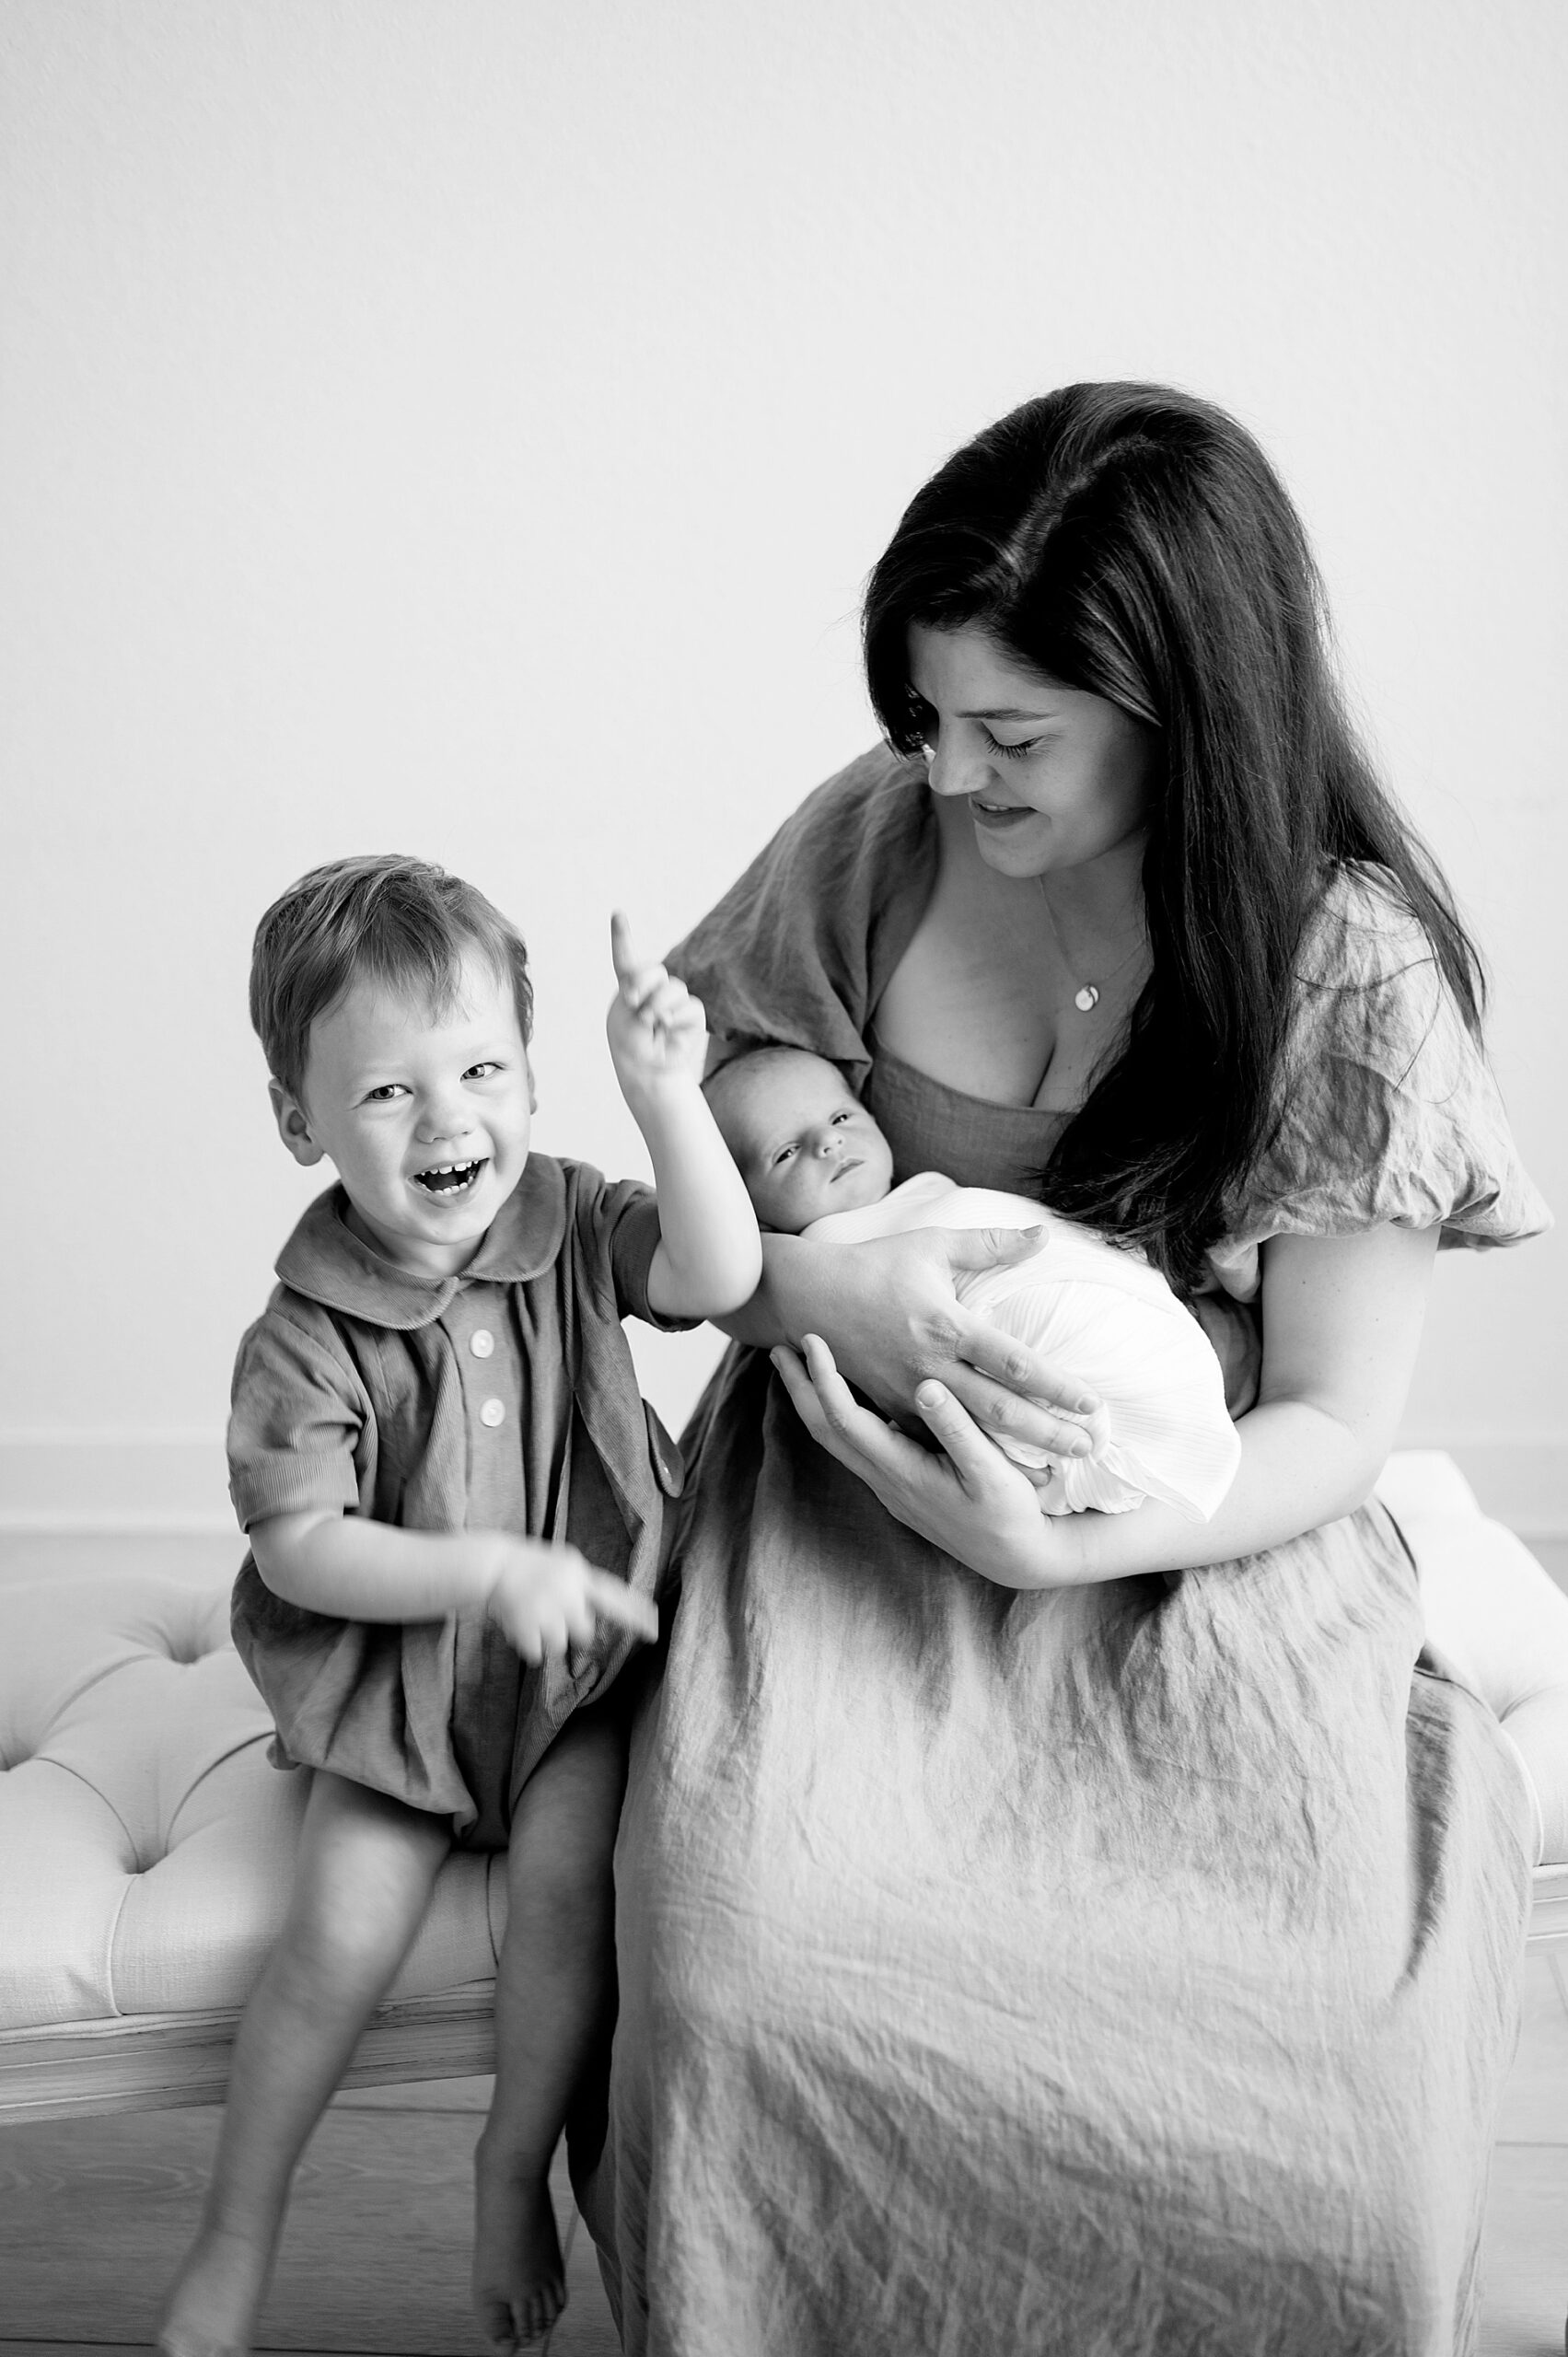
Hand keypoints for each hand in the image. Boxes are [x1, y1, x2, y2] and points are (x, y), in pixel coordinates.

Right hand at [480, 1535, 658, 1663]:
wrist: (493, 1565)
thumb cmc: (531, 1563)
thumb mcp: (565, 1562)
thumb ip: (584, 1584)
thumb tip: (602, 1611)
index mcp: (579, 1575)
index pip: (615, 1597)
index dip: (636, 1615)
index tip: (655, 1631)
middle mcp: (567, 1593)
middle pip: (585, 1633)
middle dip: (571, 1630)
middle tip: (554, 1615)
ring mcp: (546, 1611)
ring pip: (559, 1646)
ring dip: (547, 1638)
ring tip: (533, 1617)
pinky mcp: (526, 1627)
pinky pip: (537, 1654)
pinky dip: (529, 1645)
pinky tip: (521, 1626)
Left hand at [606, 913, 707, 1101]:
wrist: (644, 1067)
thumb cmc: (629, 1041)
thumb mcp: (625, 1013)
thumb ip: (644, 994)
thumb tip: (672, 1002)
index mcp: (630, 985)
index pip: (626, 957)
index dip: (622, 935)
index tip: (617, 913)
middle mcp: (653, 988)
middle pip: (654, 970)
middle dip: (643, 983)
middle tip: (633, 1002)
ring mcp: (674, 1000)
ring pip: (673, 989)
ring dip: (658, 1005)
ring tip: (651, 1022)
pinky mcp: (692, 1015)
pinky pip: (689, 1008)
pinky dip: (676, 1018)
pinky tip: (668, 1027)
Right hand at [766, 1224, 1103, 1462]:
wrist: (807, 1296)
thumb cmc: (875, 1265)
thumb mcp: (933, 1246)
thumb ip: (991, 1245)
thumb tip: (1043, 1235)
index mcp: (948, 1325)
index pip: (1015, 1362)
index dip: (1057, 1384)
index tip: (1092, 1402)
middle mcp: (931, 1365)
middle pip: (1000, 1409)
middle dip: (1047, 1432)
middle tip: (1088, 1449)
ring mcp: (907, 1392)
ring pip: (967, 1433)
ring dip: (1010, 1455)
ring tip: (1051, 1474)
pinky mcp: (889, 1408)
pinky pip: (931, 1439)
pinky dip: (962, 1458)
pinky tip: (991, 1474)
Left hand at [771, 1335, 1077, 1588]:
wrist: (1017, 1561)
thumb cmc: (1010, 1514)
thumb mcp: (992, 1471)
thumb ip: (958, 1429)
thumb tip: (925, 1386)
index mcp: (902, 1471)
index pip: (845, 1419)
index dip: (823, 1377)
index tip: (810, 1339)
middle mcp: (886, 1481)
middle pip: (825, 1430)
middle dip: (799, 1387)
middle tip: (778, 1346)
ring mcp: (890, 1488)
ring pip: (836, 1441)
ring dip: (813, 1402)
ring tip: (800, 1367)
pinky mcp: (901, 1488)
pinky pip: (855, 1447)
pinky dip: (837, 1416)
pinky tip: (844, 1398)